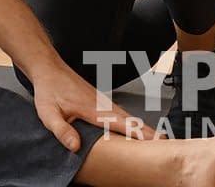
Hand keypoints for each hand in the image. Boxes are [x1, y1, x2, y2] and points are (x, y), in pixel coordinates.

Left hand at [29, 63, 154, 147]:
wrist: (48, 68)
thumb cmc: (49, 90)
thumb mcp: (48, 113)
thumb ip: (62, 130)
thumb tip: (75, 147)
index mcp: (93, 108)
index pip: (121, 123)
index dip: (139, 134)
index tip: (156, 142)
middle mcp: (102, 104)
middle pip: (130, 119)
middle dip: (148, 132)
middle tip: (166, 144)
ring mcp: (102, 101)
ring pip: (127, 116)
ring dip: (142, 127)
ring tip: (158, 140)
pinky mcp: (99, 101)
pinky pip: (120, 114)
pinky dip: (132, 122)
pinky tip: (136, 130)